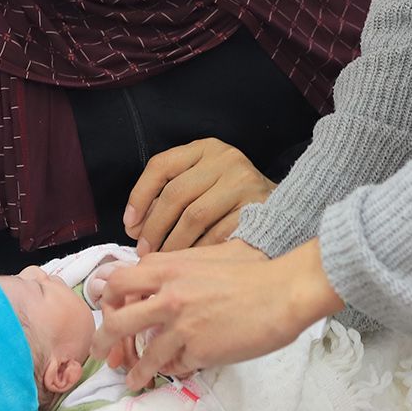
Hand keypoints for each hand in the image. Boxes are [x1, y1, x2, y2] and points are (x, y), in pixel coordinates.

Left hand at [93, 239, 342, 390]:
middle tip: (101, 354)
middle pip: (117, 323)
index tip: (110, 313)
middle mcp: (168, 296)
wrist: (284, 291)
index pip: (118, 283)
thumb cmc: (252, 271)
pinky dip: (172, 371)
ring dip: (134, 371)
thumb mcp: (206, 256)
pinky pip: (175, 366)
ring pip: (143, 354)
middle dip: (103, 342)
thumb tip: (152, 273)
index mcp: (167, 268)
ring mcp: (181, 325)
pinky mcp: (199, 350)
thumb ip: (176, 266)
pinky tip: (172, 374)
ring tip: (132, 381)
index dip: (109, 301)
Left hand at [124, 138, 275, 254]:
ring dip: (173, 243)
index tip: (130, 224)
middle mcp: (225, 159)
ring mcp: (243, 182)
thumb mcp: (201, 182)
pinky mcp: (256, 207)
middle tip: (143, 250)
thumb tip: (135, 226)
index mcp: (205, 148)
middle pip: (176, 193)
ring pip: (194, 216)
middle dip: (154, 226)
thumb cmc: (229, 199)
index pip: (161, 165)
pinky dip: (198, 251)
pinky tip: (189, 262)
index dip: (139, 196)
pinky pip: (217, 234)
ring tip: (163, 258)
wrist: (282, 207)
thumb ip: (169, 195)